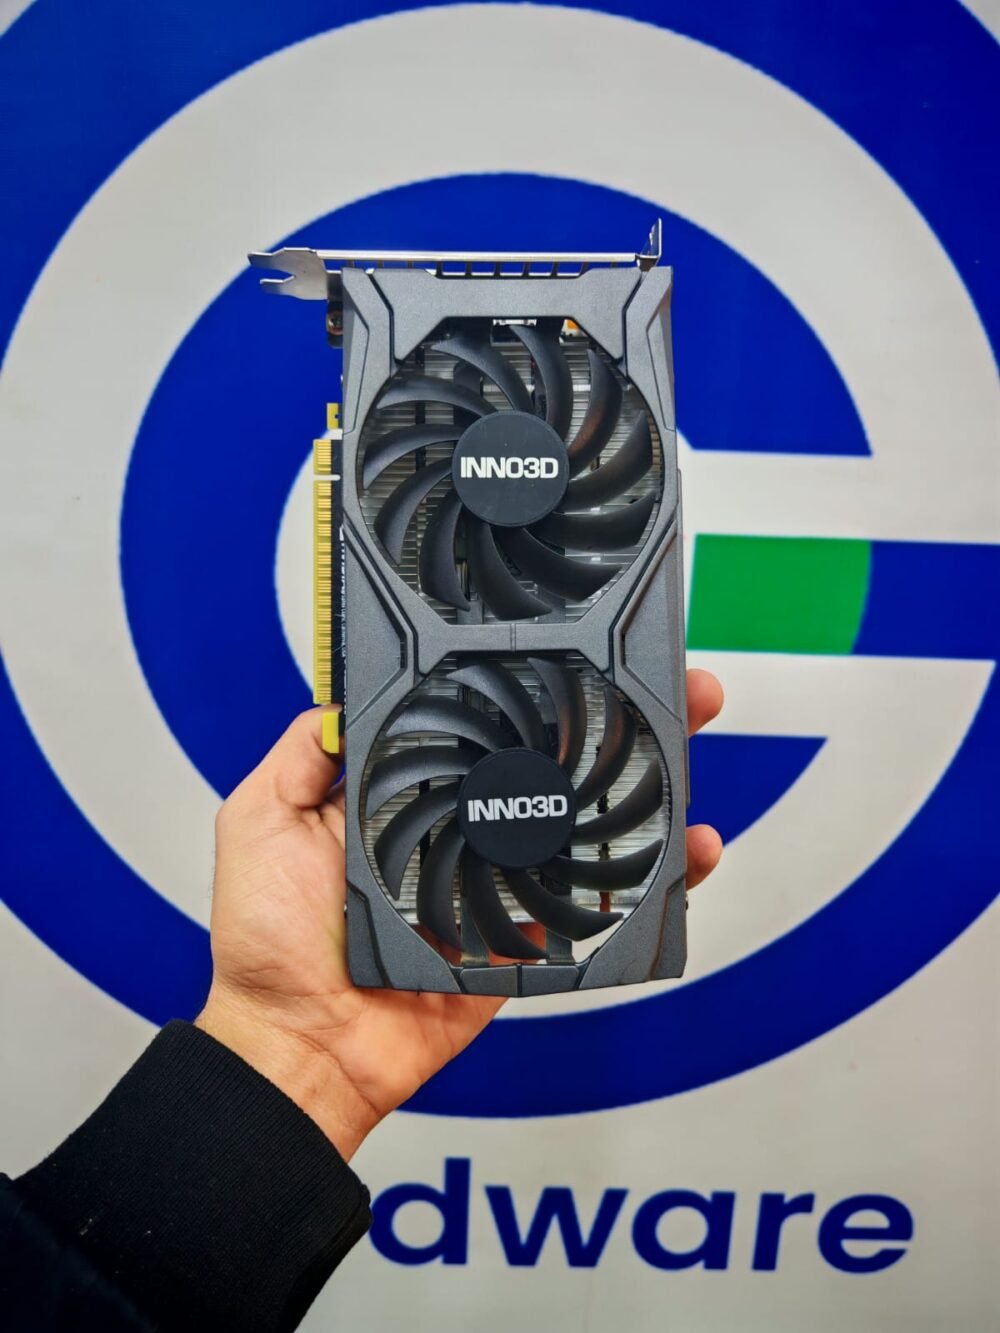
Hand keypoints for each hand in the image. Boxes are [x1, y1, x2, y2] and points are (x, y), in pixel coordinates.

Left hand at [196, 669, 723, 1159]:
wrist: (303, 1049)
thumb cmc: (269, 943)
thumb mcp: (259, 820)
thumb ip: (300, 753)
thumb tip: (342, 692)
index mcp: (406, 794)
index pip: (478, 724)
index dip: (525, 685)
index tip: (571, 648)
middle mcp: (460, 829)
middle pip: (547, 764)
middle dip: (611, 721)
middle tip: (666, 684)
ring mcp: (498, 883)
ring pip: (583, 826)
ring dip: (646, 785)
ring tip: (690, 743)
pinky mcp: (526, 939)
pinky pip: (593, 910)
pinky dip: (649, 885)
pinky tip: (688, 850)